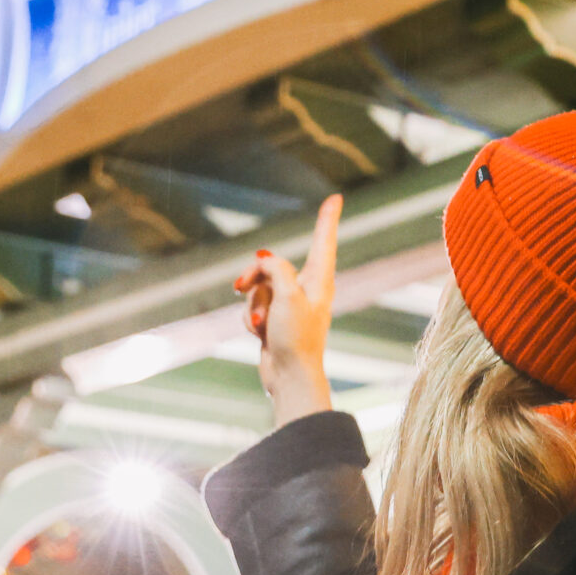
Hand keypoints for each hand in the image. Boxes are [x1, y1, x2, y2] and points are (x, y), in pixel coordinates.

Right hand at [235, 195, 340, 426]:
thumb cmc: (295, 337)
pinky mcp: (276, 319)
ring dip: (252, 304)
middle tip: (239, 284)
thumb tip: (264, 259)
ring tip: (261, 324)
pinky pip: (255, 306)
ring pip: (259, 287)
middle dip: (253, 275)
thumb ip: (276, 268)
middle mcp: (307, 290)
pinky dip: (251, 317)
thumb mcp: (286, 295)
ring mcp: (290, 305)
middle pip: (272, 265)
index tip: (336, 197)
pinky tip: (259, 334)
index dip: (327, 219)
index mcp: (320, 281)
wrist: (289, 376)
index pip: (323, 242)